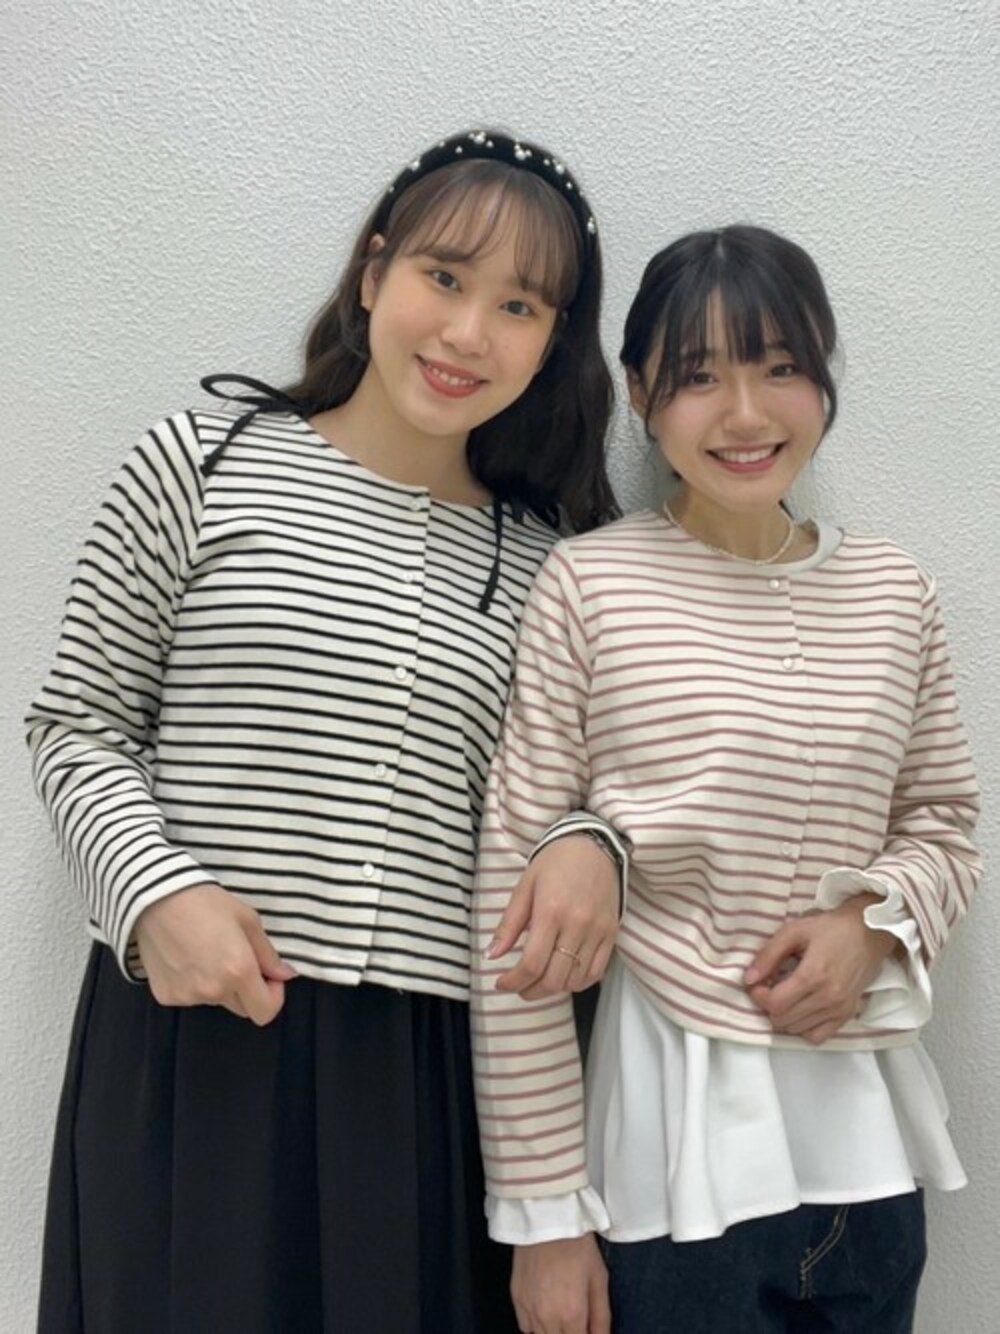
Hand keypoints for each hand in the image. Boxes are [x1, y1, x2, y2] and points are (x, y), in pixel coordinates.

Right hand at [134, 883, 297, 1025]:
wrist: (156, 897)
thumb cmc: (205, 902)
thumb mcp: (247, 920)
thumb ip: (268, 954)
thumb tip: (285, 975)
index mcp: (238, 972)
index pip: (265, 1012)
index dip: (274, 997)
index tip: (269, 978)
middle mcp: (214, 991)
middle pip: (243, 1008)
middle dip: (248, 990)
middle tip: (238, 960)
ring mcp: (187, 996)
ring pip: (216, 1001)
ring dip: (220, 985)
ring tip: (207, 952)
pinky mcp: (166, 995)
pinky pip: (191, 997)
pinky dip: (194, 984)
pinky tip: (186, 957)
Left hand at [489, 837, 619, 999]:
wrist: (594, 844)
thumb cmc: (555, 862)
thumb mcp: (525, 886)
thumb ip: (509, 924)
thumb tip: (491, 956)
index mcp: (551, 911)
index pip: (531, 964)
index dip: (513, 981)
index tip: (500, 983)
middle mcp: (577, 925)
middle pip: (554, 979)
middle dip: (530, 991)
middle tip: (518, 987)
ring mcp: (598, 932)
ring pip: (575, 980)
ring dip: (553, 989)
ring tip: (538, 982)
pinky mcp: (612, 934)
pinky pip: (596, 973)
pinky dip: (577, 983)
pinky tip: (563, 977)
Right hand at [512, 1236, 610, 1333]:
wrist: (547, 1218)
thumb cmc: (576, 1245)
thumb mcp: (599, 1279)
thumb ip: (602, 1317)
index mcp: (572, 1316)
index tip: (587, 1328)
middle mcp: (548, 1318)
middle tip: (577, 1322)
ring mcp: (529, 1310)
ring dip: (554, 1332)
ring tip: (562, 1315)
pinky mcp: (516, 1299)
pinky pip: (526, 1328)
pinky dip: (536, 1326)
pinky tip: (546, 1312)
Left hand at [745, 894, 898, 1044]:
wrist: (868, 933)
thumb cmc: (830, 928)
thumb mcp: (794, 931)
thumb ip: (768, 955)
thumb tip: (748, 979)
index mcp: (813, 975)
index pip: (774, 1004)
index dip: (759, 995)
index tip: (757, 983)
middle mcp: (827, 998)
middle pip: (782, 1020)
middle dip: (769, 1004)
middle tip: (771, 986)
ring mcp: (839, 1009)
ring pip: (796, 1029)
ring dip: (785, 1015)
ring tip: (787, 994)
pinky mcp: (847, 1015)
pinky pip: (817, 1037)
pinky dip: (804, 1027)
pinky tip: (802, 1008)